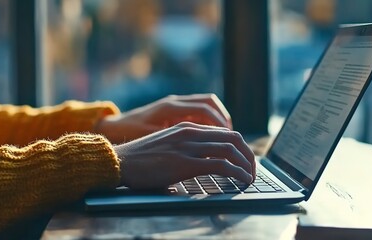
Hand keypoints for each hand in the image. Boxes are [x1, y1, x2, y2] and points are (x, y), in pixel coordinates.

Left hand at [95, 94, 231, 142]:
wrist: (112, 128)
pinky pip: (198, 111)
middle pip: (209, 103)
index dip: (220, 123)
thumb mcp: (151, 141)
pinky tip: (211, 137)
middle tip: (234, 139)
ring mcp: (174, 105)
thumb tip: (197, 152)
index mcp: (170, 108)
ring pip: (206, 105)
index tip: (230, 138)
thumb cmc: (129, 136)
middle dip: (224, 120)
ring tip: (226, 137)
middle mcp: (174, 103)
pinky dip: (208, 121)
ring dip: (218, 119)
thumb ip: (173, 143)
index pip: (204, 109)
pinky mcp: (173, 111)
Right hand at [114, 122, 255, 189]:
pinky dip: (236, 172)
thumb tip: (202, 167)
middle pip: (232, 138)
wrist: (118, 161)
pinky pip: (220, 164)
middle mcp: (190, 133)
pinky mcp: (184, 162)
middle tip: (253, 169)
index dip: (240, 146)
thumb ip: (185, 151)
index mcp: (187, 128)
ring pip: (230, 149)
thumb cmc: (140, 160)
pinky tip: (242, 180)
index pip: (224, 132)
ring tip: (251, 177)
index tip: (245, 160)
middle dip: (248, 154)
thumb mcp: (167, 147)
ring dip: (246, 164)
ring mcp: (187, 146)